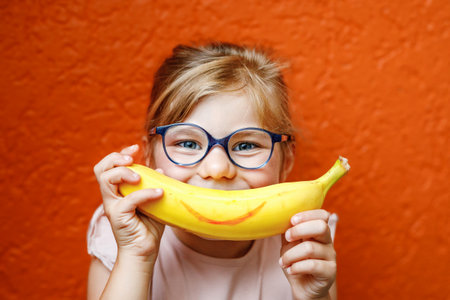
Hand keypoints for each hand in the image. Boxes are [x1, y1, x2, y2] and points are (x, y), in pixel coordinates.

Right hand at [93, 144, 164, 259]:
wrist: (144, 251)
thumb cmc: (148, 228)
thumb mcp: (153, 201)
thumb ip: (154, 186)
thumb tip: (161, 170)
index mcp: (117, 191)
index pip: (109, 167)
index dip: (119, 154)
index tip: (135, 147)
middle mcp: (111, 197)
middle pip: (101, 169)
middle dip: (115, 158)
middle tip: (130, 159)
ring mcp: (112, 206)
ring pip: (106, 179)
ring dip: (123, 173)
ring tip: (140, 176)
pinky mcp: (118, 216)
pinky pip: (129, 199)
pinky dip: (146, 193)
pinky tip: (159, 193)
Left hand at [279, 209, 335, 299]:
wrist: (304, 288)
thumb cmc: (297, 263)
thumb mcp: (289, 245)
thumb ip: (288, 231)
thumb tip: (278, 216)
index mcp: (319, 232)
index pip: (322, 215)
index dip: (307, 214)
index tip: (292, 220)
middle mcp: (327, 242)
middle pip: (321, 226)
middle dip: (299, 230)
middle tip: (287, 237)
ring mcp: (330, 256)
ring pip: (310, 248)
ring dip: (290, 255)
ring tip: (283, 262)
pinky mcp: (330, 272)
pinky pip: (312, 265)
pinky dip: (296, 267)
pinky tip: (290, 270)